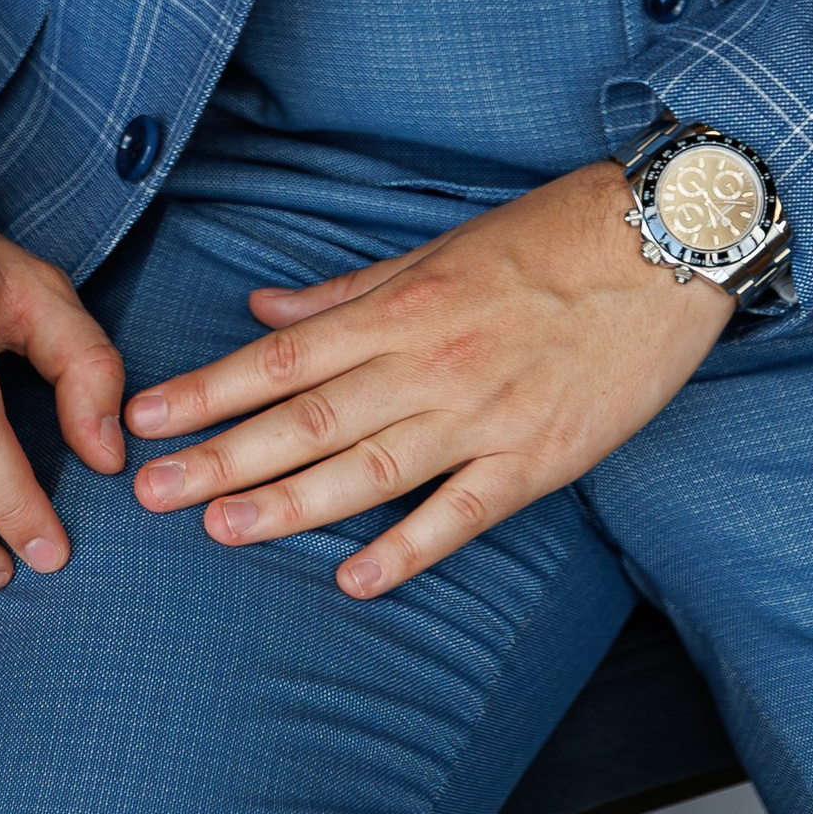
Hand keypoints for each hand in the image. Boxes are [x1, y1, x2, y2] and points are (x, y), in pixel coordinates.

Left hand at [123, 160, 730, 596]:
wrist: (668, 243)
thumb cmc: (554, 235)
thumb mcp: (442, 246)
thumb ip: (350, 291)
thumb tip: (264, 311)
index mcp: (406, 305)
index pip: (284, 356)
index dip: (210, 388)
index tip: (144, 416)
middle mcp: (432, 361)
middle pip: (309, 418)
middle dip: (221, 455)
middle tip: (148, 491)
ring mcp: (484, 414)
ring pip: (370, 469)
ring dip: (289, 503)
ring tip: (219, 529)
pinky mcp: (538, 457)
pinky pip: (462, 511)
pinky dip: (409, 548)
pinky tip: (356, 577)